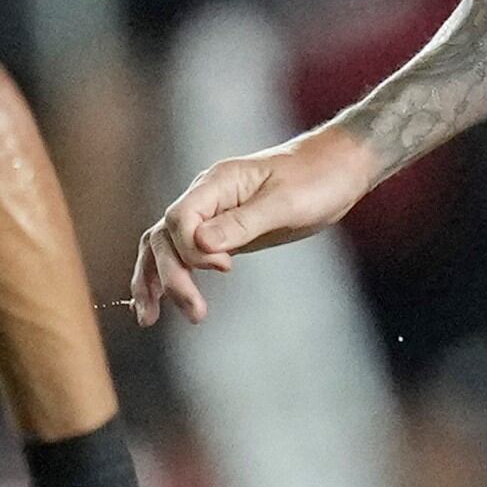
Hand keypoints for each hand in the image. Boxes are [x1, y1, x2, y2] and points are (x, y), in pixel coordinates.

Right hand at [131, 129, 372, 325]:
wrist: (338, 167)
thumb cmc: (317, 179)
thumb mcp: (286, 203)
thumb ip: (242, 223)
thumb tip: (200, 244)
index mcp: (217, 183)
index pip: (179, 218)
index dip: (191, 249)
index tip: (225, 268)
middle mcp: (207, 196)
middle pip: (165, 237)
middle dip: (171, 276)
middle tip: (195, 314)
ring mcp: (212, 214)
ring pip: (165, 245)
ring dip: (154, 280)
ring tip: (148, 318)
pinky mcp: (223, 232)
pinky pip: (185, 253)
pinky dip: (169, 274)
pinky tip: (159, 301)